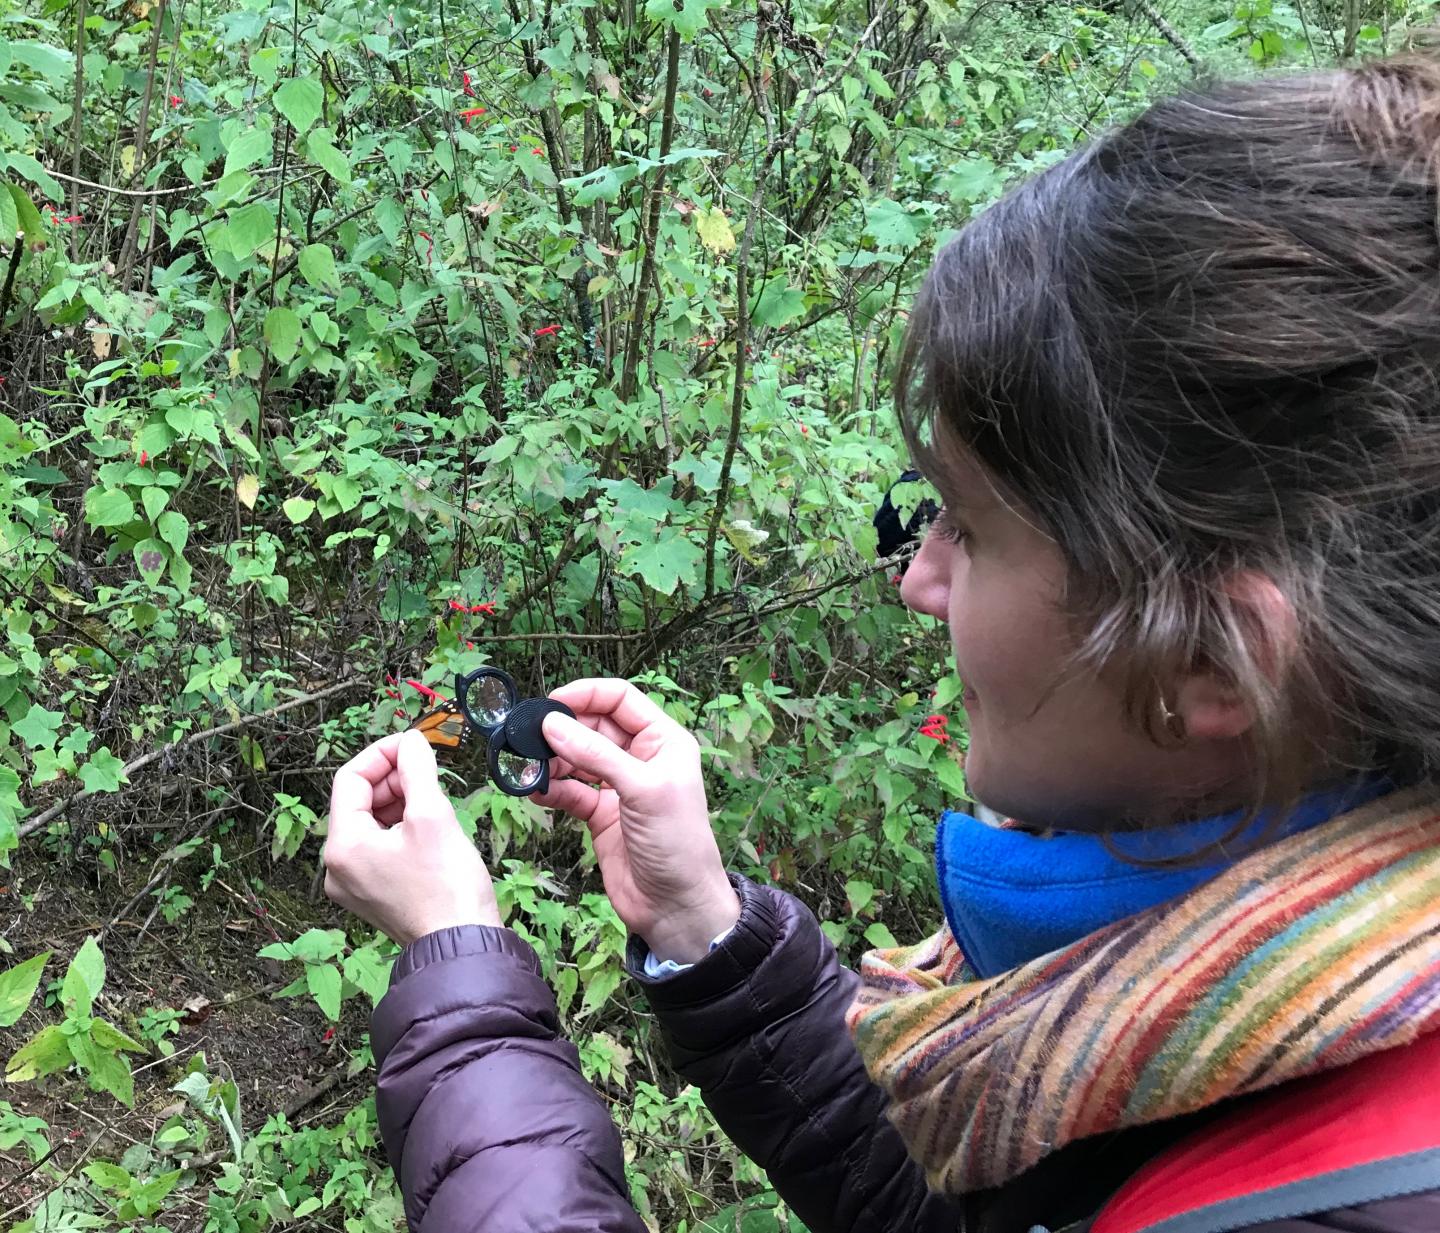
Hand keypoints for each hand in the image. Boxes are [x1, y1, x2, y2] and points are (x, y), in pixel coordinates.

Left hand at [325, 730, 500, 944]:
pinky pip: (379, 848)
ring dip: (400, 802)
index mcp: (343, 846)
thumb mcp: (433, 815)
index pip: (350, 779)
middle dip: (393, 779)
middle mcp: (338, 867)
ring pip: (371, 824)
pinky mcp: (374, 895)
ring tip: (434, 800)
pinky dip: (401, 829)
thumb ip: (417, 769)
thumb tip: (411, 740)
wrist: (463, 945)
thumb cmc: (447, 885)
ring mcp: (354, 884)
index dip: (382, 754)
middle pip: (358, 801)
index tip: (414, 744)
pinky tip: (431, 828)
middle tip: (429, 771)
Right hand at [533, 679, 739, 963]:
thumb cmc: (677, 844)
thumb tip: (553, 724)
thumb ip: (596, 755)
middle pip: (593, 726)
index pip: (620, 699)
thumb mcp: (641, 790)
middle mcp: (641, 758)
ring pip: (577, 758)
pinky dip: (552, 789)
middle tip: (530, 738)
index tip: (551, 703)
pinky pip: (570, 790)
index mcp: (663, 741)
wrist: (675, 907)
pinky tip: (537, 792)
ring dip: (553, 760)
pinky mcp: (601, 814)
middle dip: (562, 730)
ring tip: (531, 767)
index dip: (586, 695)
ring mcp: (619, 786)